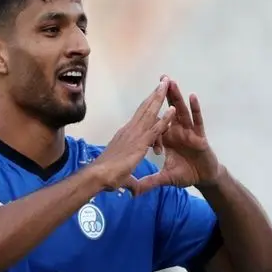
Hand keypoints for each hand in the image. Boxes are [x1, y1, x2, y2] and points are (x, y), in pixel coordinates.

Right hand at [92, 79, 175, 195]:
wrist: (99, 175)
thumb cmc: (106, 176)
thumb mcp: (123, 177)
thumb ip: (132, 182)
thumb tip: (134, 190)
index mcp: (125, 135)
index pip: (138, 116)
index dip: (147, 104)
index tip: (153, 95)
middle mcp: (129, 130)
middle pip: (144, 108)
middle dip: (154, 94)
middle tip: (163, 81)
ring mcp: (135, 135)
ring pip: (150, 112)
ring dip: (159, 98)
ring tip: (167, 84)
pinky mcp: (140, 143)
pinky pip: (156, 128)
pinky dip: (165, 118)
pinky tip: (172, 109)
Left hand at [140, 76, 221, 189]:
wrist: (204, 179)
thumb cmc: (186, 174)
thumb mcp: (165, 178)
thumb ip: (150, 182)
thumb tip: (134, 192)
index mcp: (165, 138)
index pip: (154, 125)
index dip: (149, 116)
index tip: (143, 102)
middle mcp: (176, 131)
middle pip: (167, 110)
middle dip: (162, 95)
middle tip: (159, 79)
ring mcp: (188, 131)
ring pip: (180, 111)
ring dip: (176, 96)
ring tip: (171, 82)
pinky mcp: (199, 135)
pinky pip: (197, 120)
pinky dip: (195, 109)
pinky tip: (192, 96)